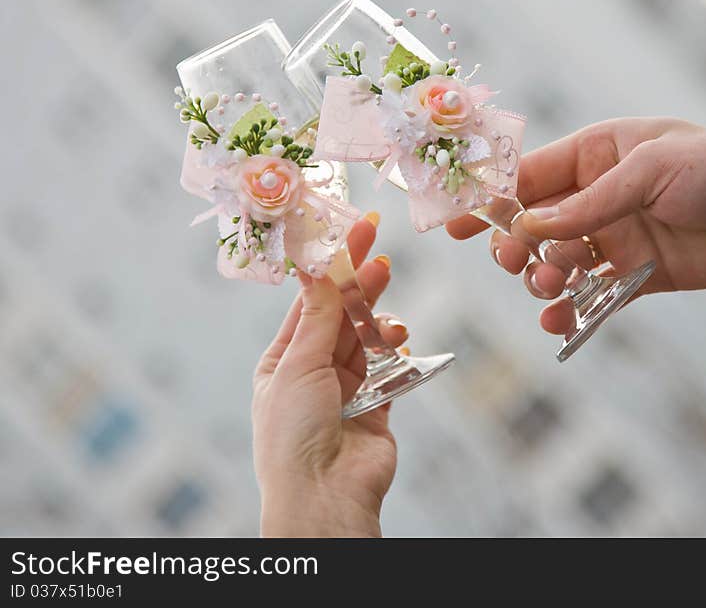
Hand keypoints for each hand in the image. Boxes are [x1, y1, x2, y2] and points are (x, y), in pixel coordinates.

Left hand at [252, 214, 407, 536]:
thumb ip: (319, 317)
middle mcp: (314, 372)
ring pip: (367, 340)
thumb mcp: (298, 366)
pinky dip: (394, 355)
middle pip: (341, 317)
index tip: (348, 236)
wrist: (324, 494)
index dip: (329, 270)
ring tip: (390, 314)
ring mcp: (346, 390)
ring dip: (379, 322)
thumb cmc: (293, 434)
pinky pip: (389, 370)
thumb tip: (323, 271)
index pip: (310, 304)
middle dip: (359, 286)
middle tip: (378, 250)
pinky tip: (397, 342)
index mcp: (283, 361)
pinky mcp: (377, 407)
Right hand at [447, 117, 705, 333]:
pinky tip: (558, 321)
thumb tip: (530, 227)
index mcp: (596, 155)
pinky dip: (568, 311)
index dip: (487, 197)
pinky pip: (589, 296)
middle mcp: (598, 196)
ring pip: (555, 261)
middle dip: (514, 243)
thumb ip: (588, 203)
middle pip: (533, 223)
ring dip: (540, 276)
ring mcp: (614, 237)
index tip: (452, 219)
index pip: (527, 175)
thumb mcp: (651, 169)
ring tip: (548, 286)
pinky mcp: (634, 274)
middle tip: (514, 260)